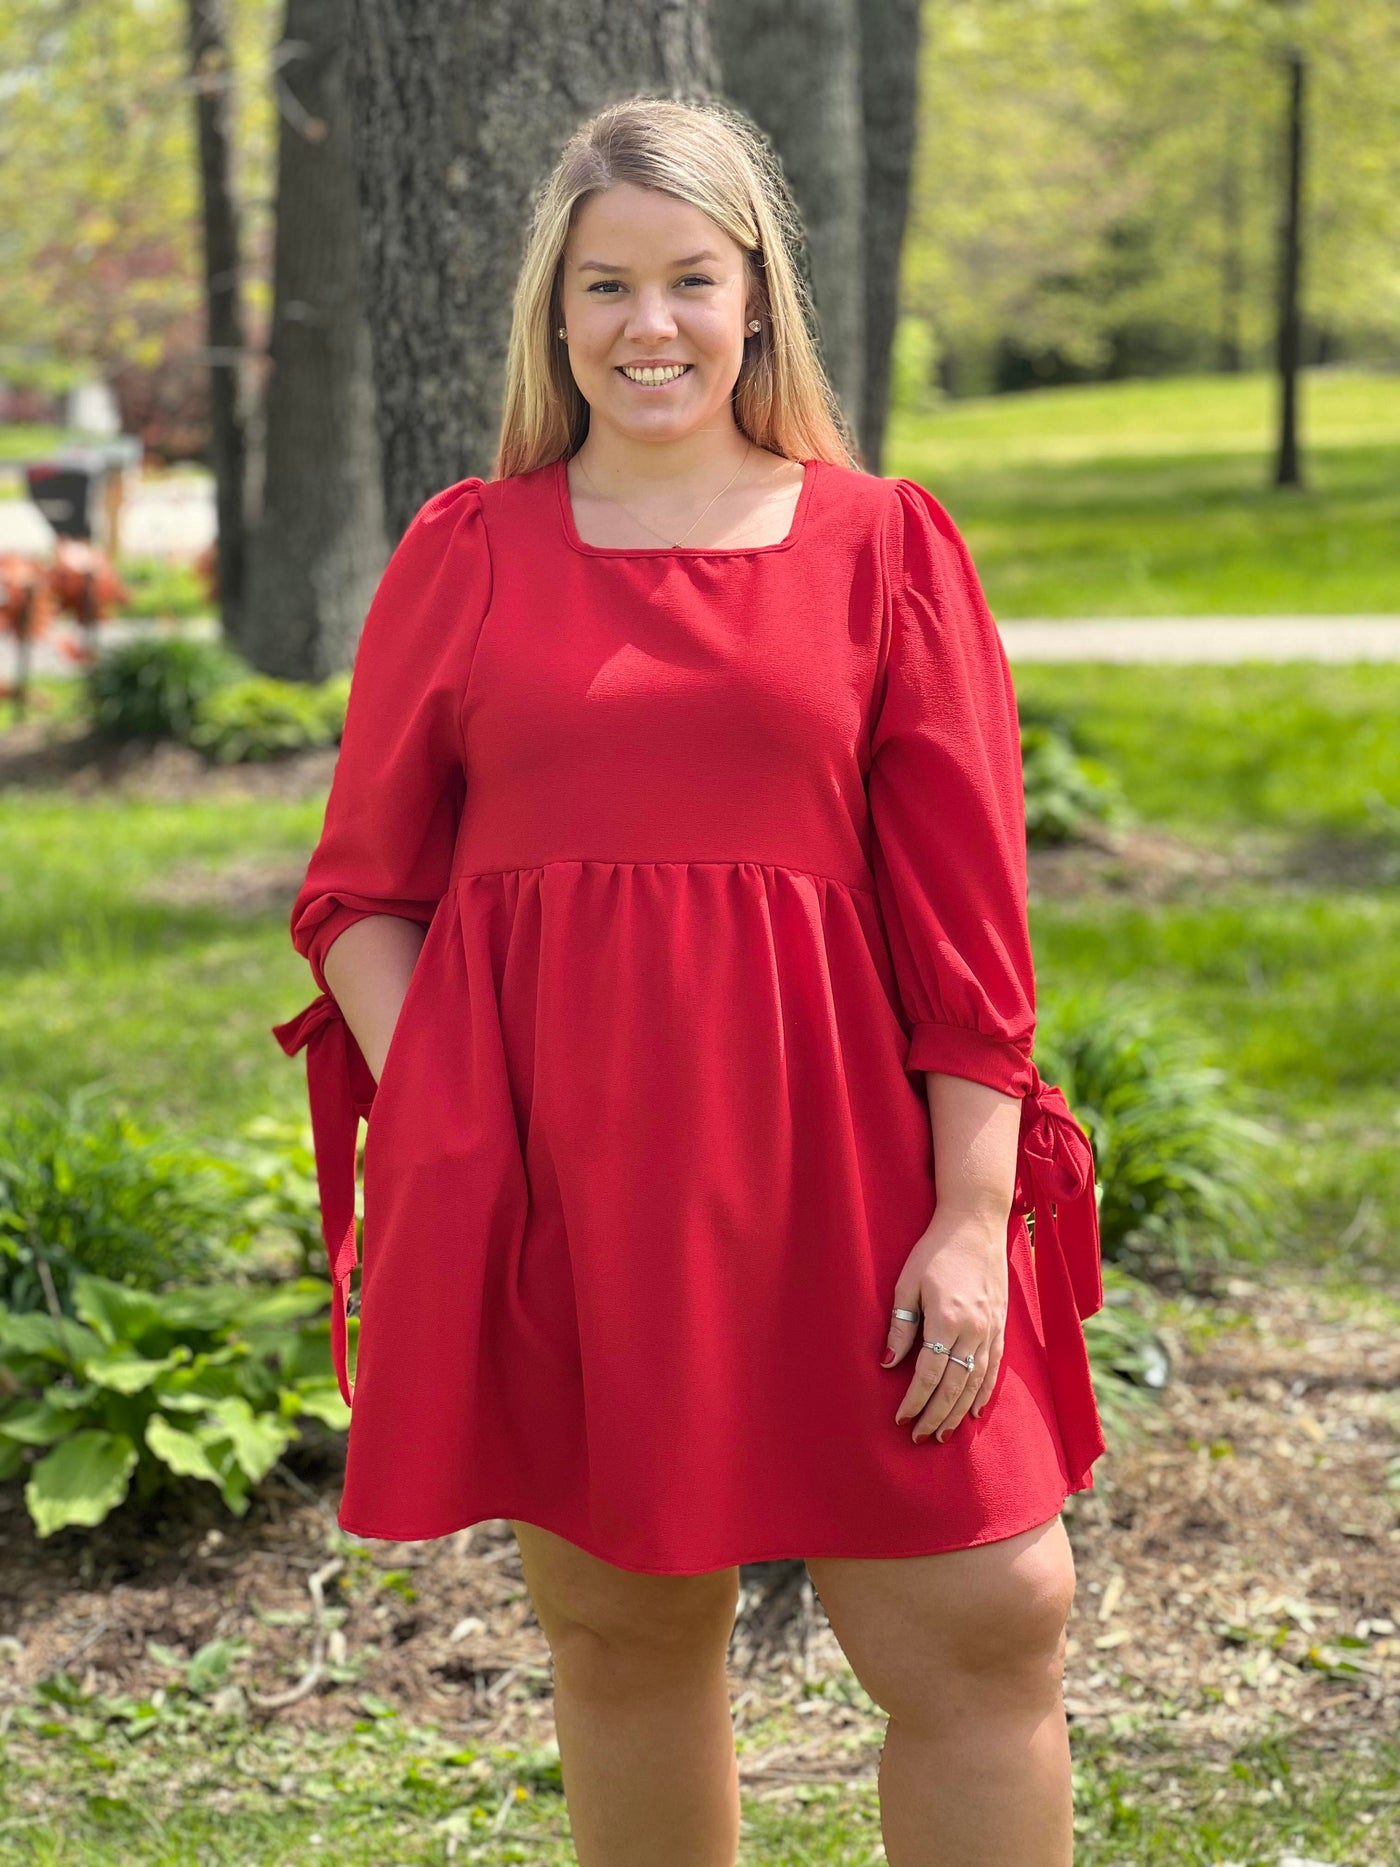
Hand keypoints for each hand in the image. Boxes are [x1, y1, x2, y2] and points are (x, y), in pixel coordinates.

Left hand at [883, 1205, 1008, 1443]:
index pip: (930, 1374)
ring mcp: (991, 1329)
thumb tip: (888, 1365)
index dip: (915, 1400)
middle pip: (955, 1386)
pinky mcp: (1000, 1326)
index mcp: (947, 1319)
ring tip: (944, 1434)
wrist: (975, 1225)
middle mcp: (974, 1330)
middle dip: (936, 1415)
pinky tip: (973, 1411)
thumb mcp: (906, 1284)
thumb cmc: (934, 1251)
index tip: (900, 1418)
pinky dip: (983, 1393)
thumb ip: (900, 1327)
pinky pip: (994, 1368)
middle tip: (920, 1437)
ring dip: (959, 1412)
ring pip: (976, 1382)